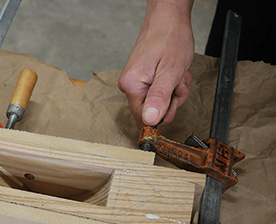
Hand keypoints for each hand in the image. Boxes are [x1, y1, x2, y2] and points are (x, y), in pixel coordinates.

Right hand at [118, 0, 194, 126]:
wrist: (168, 19)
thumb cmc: (170, 38)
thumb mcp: (171, 70)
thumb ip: (160, 97)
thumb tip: (150, 120)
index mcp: (132, 86)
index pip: (144, 119)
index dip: (162, 115)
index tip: (173, 100)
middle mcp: (129, 86)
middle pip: (152, 111)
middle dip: (171, 100)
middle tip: (178, 82)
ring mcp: (135, 82)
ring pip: (158, 102)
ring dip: (174, 91)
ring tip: (177, 73)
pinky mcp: (142, 78)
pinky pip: (158, 92)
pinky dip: (170, 84)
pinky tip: (173, 71)